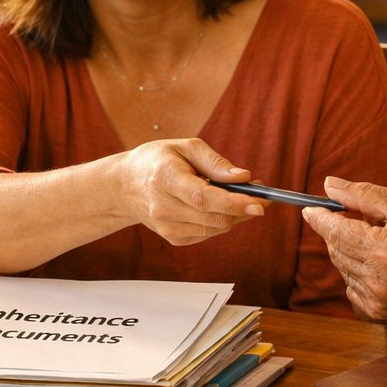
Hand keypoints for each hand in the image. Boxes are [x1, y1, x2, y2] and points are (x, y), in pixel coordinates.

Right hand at [113, 139, 265, 245]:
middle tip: (261, 196)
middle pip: (214, 217)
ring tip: (240, 197)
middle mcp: (163, 207)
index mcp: (165, 178)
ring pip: (215, 228)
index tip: (260, 203)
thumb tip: (244, 178)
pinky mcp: (173, 238)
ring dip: (235, 216)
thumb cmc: (157, 161)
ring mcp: (166, 227)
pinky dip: (220, 221)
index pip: (203, 198)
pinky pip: (209, 233)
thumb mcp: (185, 147)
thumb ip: (215, 162)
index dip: (234, 203)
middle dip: (244, 210)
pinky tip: (216, 206)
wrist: (124, 186)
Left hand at [301, 176, 386, 323]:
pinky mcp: (383, 316)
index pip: (335, 232)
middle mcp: (378, 282)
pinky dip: (361, 275)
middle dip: (345, 231)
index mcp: (385, 251)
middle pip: (337, 250)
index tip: (310, 207)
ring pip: (345, 270)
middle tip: (370, 220)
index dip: (320, 217)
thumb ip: (365, 196)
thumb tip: (329, 185)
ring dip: (355, 253)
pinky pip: (354, 290)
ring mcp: (379, 303)